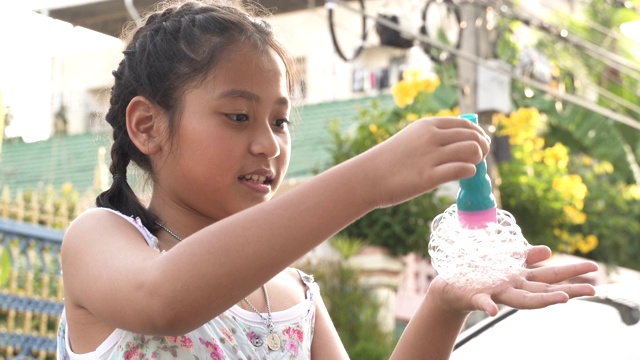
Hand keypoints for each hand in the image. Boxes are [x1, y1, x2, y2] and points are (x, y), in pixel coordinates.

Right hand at [357, 117, 490, 207]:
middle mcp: (431, 137)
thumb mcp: (411, 138)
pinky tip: (464, 176)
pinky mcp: (429, 177)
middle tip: (480, 158)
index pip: (466, 124)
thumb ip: (434, 136)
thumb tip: (461, 140)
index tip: (480, 144)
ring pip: (472, 150)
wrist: (368, 177)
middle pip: (473, 137)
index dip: (478, 134)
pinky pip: (463, 169)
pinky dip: (469, 172)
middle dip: (483, 147)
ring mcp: (430, 157)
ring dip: (478, 160)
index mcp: (427, 125)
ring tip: (471, 167)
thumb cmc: (390, 160)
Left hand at [430, 245, 597, 315]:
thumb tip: (549, 251)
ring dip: (541, 300)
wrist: (452, 286)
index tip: (594, 270)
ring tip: (562, 299)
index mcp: (520, 279)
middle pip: (543, 290)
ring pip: (521, 299)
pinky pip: (481, 302)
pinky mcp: (476, 296)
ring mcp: (496, 294)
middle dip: (568, 290)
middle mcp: (513, 289)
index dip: (571, 273)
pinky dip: (487, 306)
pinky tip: (492, 310)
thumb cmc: (481, 272)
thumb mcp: (506, 262)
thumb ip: (526, 257)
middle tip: (592, 290)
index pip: (550, 276)